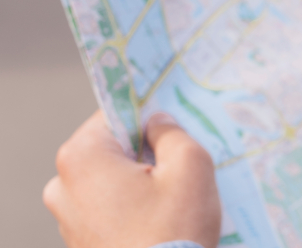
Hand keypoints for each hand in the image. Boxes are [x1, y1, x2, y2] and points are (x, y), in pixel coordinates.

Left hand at [44, 111, 220, 247]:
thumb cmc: (173, 230)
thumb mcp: (191, 167)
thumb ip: (174, 133)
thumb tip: (159, 122)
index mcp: (82, 157)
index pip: (116, 114)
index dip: (149, 118)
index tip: (174, 131)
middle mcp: (62, 184)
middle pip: (111, 149)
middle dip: (143, 154)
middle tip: (178, 169)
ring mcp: (66, 217)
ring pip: (109, 180)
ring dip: (137, 183)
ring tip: (171, 200)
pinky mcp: (79, 242)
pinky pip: (106, 209)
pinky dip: (130, 208)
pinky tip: (159, 221)